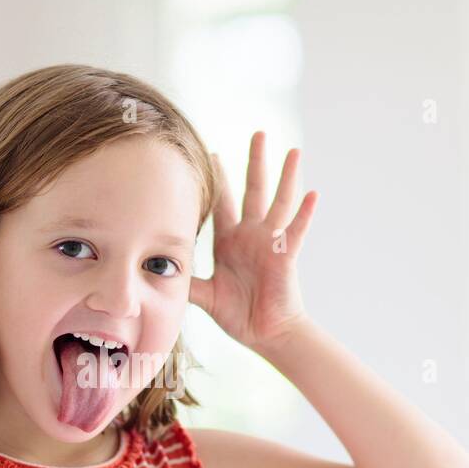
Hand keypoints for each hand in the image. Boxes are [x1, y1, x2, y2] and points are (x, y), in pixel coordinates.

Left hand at [189, 131, 318, 352]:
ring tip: (293, 151)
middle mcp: (251, 235)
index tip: (211, 153)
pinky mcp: (285, 256)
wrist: (265, 335)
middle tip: (258, 132)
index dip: (218, 179)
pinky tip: (312, 193)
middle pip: (253, 190)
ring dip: (287, 176)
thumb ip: (185, 280)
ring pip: (279, 202)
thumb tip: (155, 272)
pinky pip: (295, 231)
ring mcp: (270, 243)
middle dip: (255, 162)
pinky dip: (304, 213)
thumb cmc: (239, 315)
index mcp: (230, 242)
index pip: (221, 203)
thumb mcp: (205, 295)